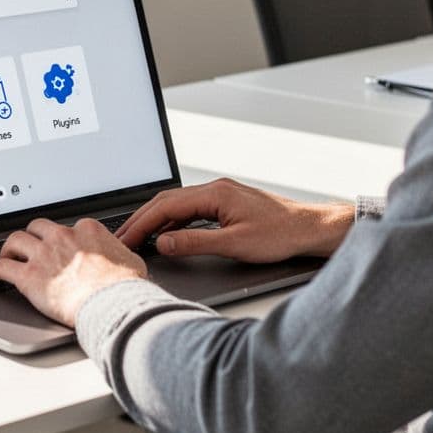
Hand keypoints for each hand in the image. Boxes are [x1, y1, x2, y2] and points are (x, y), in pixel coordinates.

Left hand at [0, 218, 146, 327]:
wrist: (113, 303)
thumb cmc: (125, 287)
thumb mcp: (130, 260)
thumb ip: (119, 253)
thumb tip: (122, 258)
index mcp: (86, 230)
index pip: (68, 227)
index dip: (61, 238)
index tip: (59, 246)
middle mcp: (62, 237)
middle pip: (38, 227)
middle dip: (32, 236)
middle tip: (28, 246)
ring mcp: (44, 255)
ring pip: (16, 240)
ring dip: (8, 248)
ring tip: (5, 256)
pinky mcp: (29, 277)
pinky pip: (2, 268)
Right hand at [115, 178, 353, 262]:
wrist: (310, 228)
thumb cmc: (280, 235)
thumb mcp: (235, 244)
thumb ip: (195, 243)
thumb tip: (164, 244)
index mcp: (215, 194)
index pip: (166, 207)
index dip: (142, 224)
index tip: (126, 239)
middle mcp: (215, 189)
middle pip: (167, 202)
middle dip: (141, 220)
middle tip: (122, 239)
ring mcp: (221, 195)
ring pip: (177, 205)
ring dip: (156, 221)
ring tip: (137, 238)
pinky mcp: (226, 204)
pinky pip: (190, 210)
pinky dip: (173, 222)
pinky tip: (167, 236)